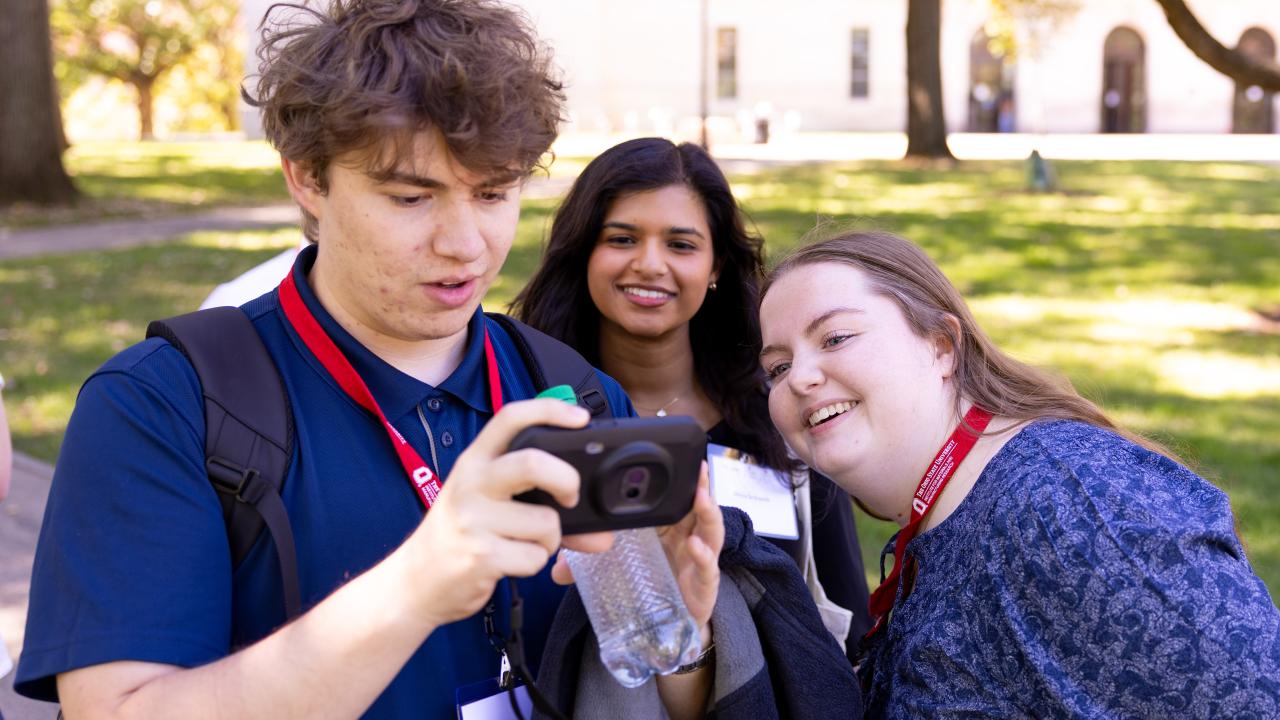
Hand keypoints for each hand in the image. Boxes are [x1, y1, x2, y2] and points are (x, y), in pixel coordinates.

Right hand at [400, 398, 594, 627]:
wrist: (414, 581)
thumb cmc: (458, 536)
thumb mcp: (485, 505)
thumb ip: (537, 504)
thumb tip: (600, 532)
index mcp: (474, 461)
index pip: (511, 418)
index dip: (550, 410)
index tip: (580, 418)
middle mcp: (471, 483)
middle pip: (534, 462)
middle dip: (567, 480)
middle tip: (569, 497)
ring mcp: (473, 520)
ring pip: (545, 522)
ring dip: (549, 539)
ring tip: (525, 543)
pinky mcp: (480, 556)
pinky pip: (535, 557)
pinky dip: (534, 563)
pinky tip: (510, 562)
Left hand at [551, 463, 723, 640]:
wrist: (668, 631)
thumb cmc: (649, 587)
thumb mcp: (617, 569)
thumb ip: (586, 566)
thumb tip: (557, 568)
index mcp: (668, 528)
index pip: (675, 498)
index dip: (679, 479)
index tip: (678, 459)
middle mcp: (688, 539)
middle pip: (699, 507)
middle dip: (701, 486)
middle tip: (696, 468)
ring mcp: (699, 560)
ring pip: (712, 531)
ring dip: (709, 513)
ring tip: (701, 498)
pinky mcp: (704, 586)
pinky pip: (708, 568)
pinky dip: (704, 556)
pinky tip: (695, 546)